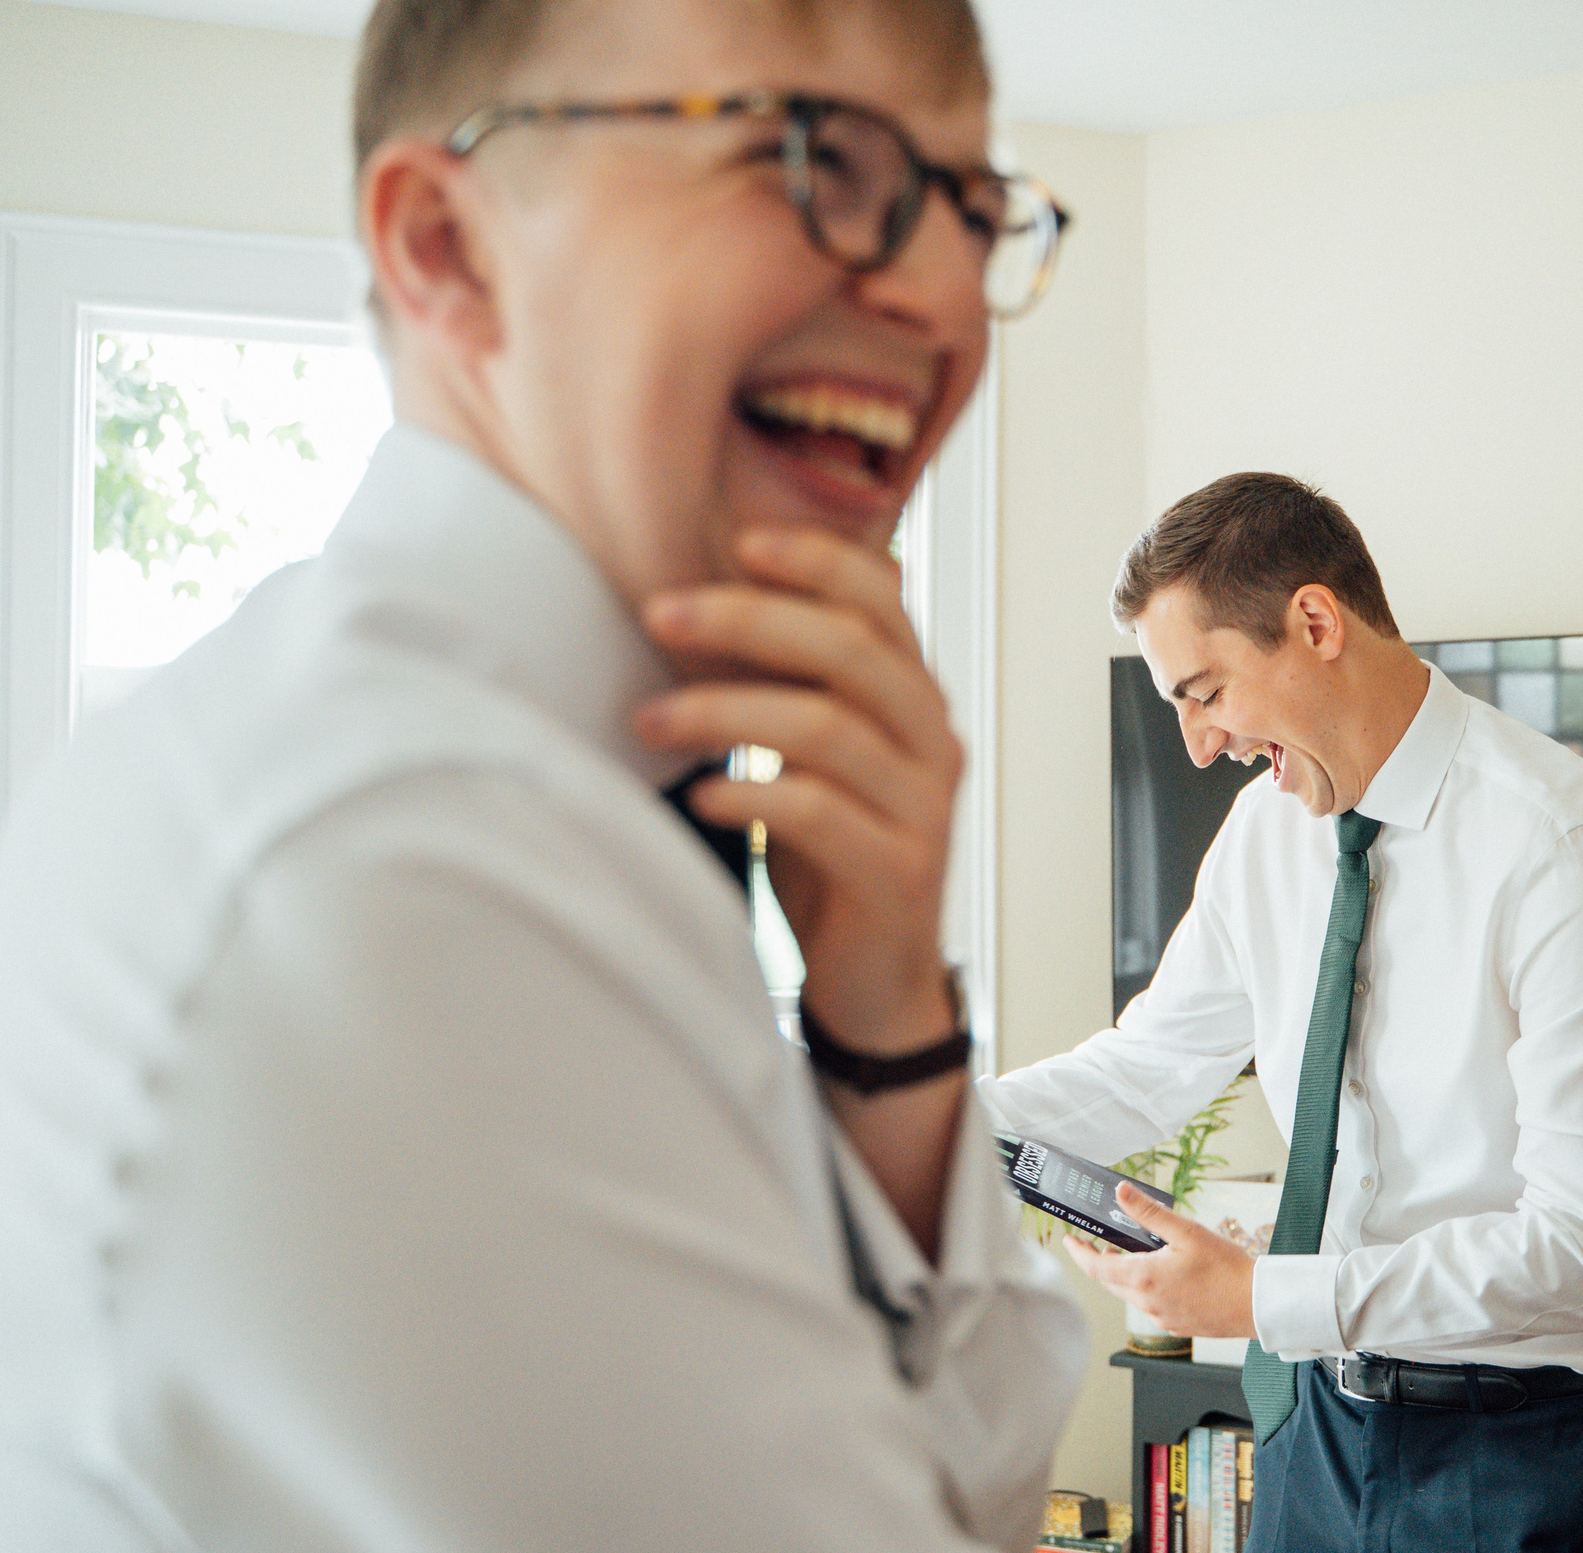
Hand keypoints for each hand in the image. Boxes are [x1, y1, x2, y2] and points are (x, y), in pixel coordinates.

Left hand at [635, 528, 961, 1052]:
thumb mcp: (814, 756)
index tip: (735, 541)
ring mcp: (924, 808)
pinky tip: (704, 797)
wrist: (875, 982)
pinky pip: (821, 815)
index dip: (817, 558)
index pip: (884, 598)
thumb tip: (706, 595)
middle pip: (851, 650)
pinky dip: (752, 796)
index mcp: (914, 698)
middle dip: (746, 620)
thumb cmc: (831, 857)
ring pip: (828, 728)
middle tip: (659, 613)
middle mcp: (933, 741)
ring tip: (649, 721)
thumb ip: (797, 685)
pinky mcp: (898, 873)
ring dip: (725, 711)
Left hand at [1064, 1184, 1257, 1339]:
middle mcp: (1147, 1302)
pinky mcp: (1174, 1325)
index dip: (1079, 1252)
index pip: (1096, 1266)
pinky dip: (1147, 1289)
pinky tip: (1165, 1275)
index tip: (1070, 1240)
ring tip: (1136, 1254)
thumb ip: (1149, 1212)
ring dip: (1126, 1275)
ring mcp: (1160, 1317)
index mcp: (1144, 1277)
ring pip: (1130, 1294)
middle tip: (1101, 1242)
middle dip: (1101, 1261)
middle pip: (1110, 1281)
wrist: (1257, 1304)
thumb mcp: (1186, 1231)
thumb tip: (1121, 1192)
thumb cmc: (1227, 1268)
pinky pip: (1150, 1306)